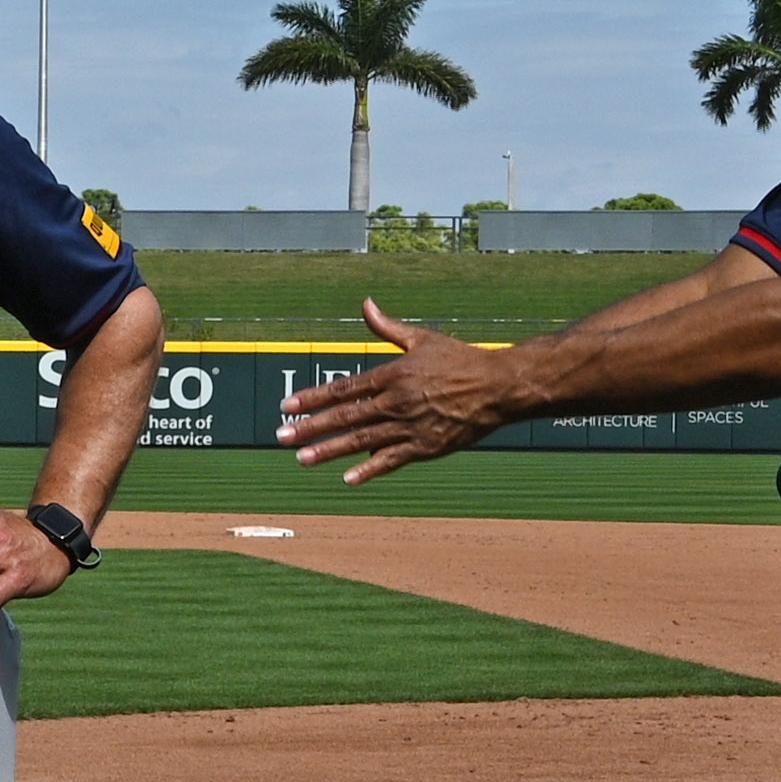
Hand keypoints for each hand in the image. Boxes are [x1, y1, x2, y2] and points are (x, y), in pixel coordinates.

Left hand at [275, 298, 522, 486]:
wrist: (499, 386)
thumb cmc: (461, 360)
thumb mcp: (422, 339)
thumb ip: (388, 327)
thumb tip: (366, 303)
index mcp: (392, 375)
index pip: (343, 389)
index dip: (312, 398)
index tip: (287, 406)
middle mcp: (396, 402)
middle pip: (345, 417)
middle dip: (310, 427)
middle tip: (281, 436)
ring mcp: (410, 427)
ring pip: (362, 441)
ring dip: (330, 451)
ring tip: (302, 459)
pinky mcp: (426, 447)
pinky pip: (392, 460)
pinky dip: (370, 470)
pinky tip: (348, 478)